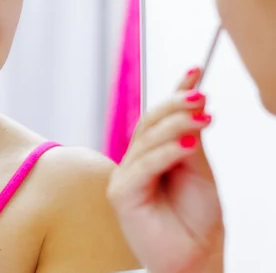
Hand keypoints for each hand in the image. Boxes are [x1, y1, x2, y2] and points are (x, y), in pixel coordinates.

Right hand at [107, 68, 224, 272]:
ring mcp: (125, 175)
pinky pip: (143, 167)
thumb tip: (195, 99)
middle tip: (200, 96)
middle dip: (175, 106)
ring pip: (147, 140)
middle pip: (149, 122)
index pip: (161, 115)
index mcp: (152, 151)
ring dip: (176, 126)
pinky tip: (189, 146)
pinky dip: (166, 154)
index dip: (176, 91)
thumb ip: (191, 136)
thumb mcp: (199, 168)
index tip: (195, 70)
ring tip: (203, 119)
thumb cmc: (196, 216)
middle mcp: (135, 159)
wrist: (196, 256)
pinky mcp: (121, 193)